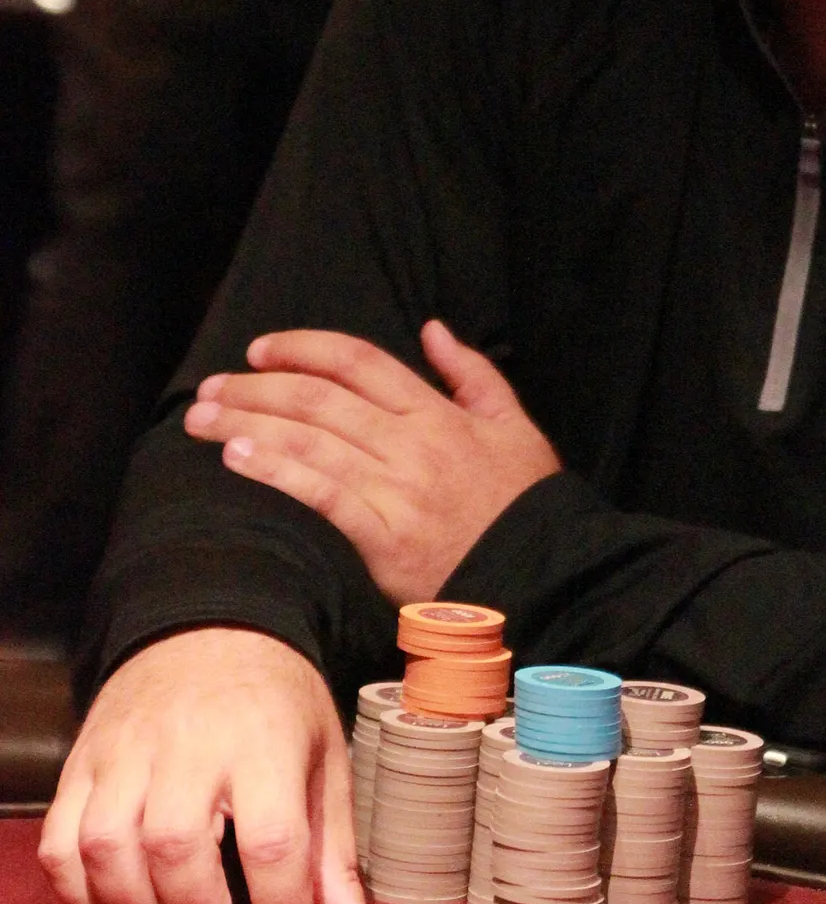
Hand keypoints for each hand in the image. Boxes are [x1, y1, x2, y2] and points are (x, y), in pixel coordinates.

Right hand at [38, 629, 386, 903]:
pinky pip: (61, 846)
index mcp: (263, 743)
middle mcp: (187, 747)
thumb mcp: (325, 764)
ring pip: (109, 852)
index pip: (272, 843)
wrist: (208, 628)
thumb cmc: (276, 705)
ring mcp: (123, 754)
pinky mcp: (81, 765)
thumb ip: (335, 859)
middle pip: (177, 851)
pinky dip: (83, 898)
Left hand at [184, 320, 559, 606]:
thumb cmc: (525, 504)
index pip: (359, 362)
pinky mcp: (383, 536)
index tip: (260, 350)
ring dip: (247, 423)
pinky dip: (275, 469)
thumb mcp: (514, 426)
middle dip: (256, 386)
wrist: (545, 573)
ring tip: (202, 418)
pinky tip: (237, 457)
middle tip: (211, 386)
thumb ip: (474, 374)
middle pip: (319, 398)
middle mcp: (413, 442)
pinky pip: (319, 493)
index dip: (304, 348)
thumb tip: (434, 329)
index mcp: (439, 413)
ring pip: (309, 440)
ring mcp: (397, 488)